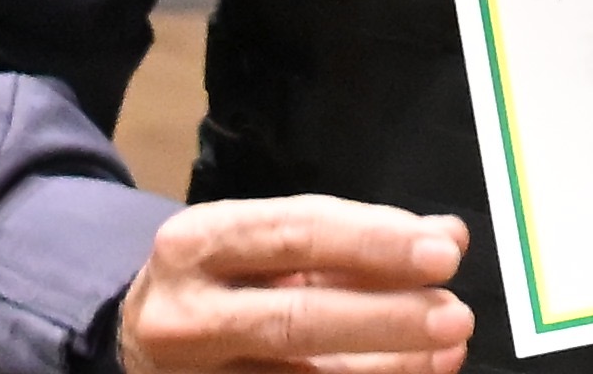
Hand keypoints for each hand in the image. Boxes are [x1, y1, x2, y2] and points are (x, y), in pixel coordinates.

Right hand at [116, 195, 470, 372]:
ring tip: (447, 350)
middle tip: (455, 314)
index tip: (443, 252)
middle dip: (385, 318)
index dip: (375, 242)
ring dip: (386, 366)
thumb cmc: (221, 278)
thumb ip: (353, 239)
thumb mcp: (267, 241)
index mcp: (198, 242)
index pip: (297, 233)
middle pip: (295, 318)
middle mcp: (186, 312)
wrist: (137, 338)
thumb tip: (445, 236)